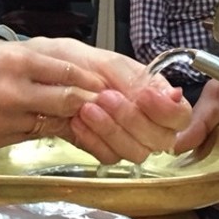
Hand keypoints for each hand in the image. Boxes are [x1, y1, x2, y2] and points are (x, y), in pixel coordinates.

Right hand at [0, 39, 190, 164]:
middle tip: (162, 130)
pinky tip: (103, 149)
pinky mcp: (4, 114)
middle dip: (136, 107)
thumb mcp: (23, 73)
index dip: (140, 81)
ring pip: (80, 104)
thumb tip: (109, 106)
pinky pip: (52, 129)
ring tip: (140, 146)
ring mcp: (20, 88)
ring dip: (114, 128)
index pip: (105, 61)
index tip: (168, 100)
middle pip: (101, 80)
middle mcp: (36, 61)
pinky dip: (82, 139)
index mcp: (45, 49)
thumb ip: (62, 89)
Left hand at [31, 38, 191, 163]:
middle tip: (105, 97)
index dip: (166, 111)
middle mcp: (145, 121)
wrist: (39, 75)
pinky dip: (93, 140)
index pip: (180, 116)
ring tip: (86, 108)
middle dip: (132, 119)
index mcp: (154, 96)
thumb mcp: (105, 61)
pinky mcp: (103, 149)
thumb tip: (172, 95)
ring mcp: (125, 138)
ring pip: (136, 152)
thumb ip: (136, 78)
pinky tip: (77, 122)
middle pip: (160, 139)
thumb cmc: (74, 62)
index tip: (142, 96)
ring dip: (112, 130)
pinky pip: (109, 157)